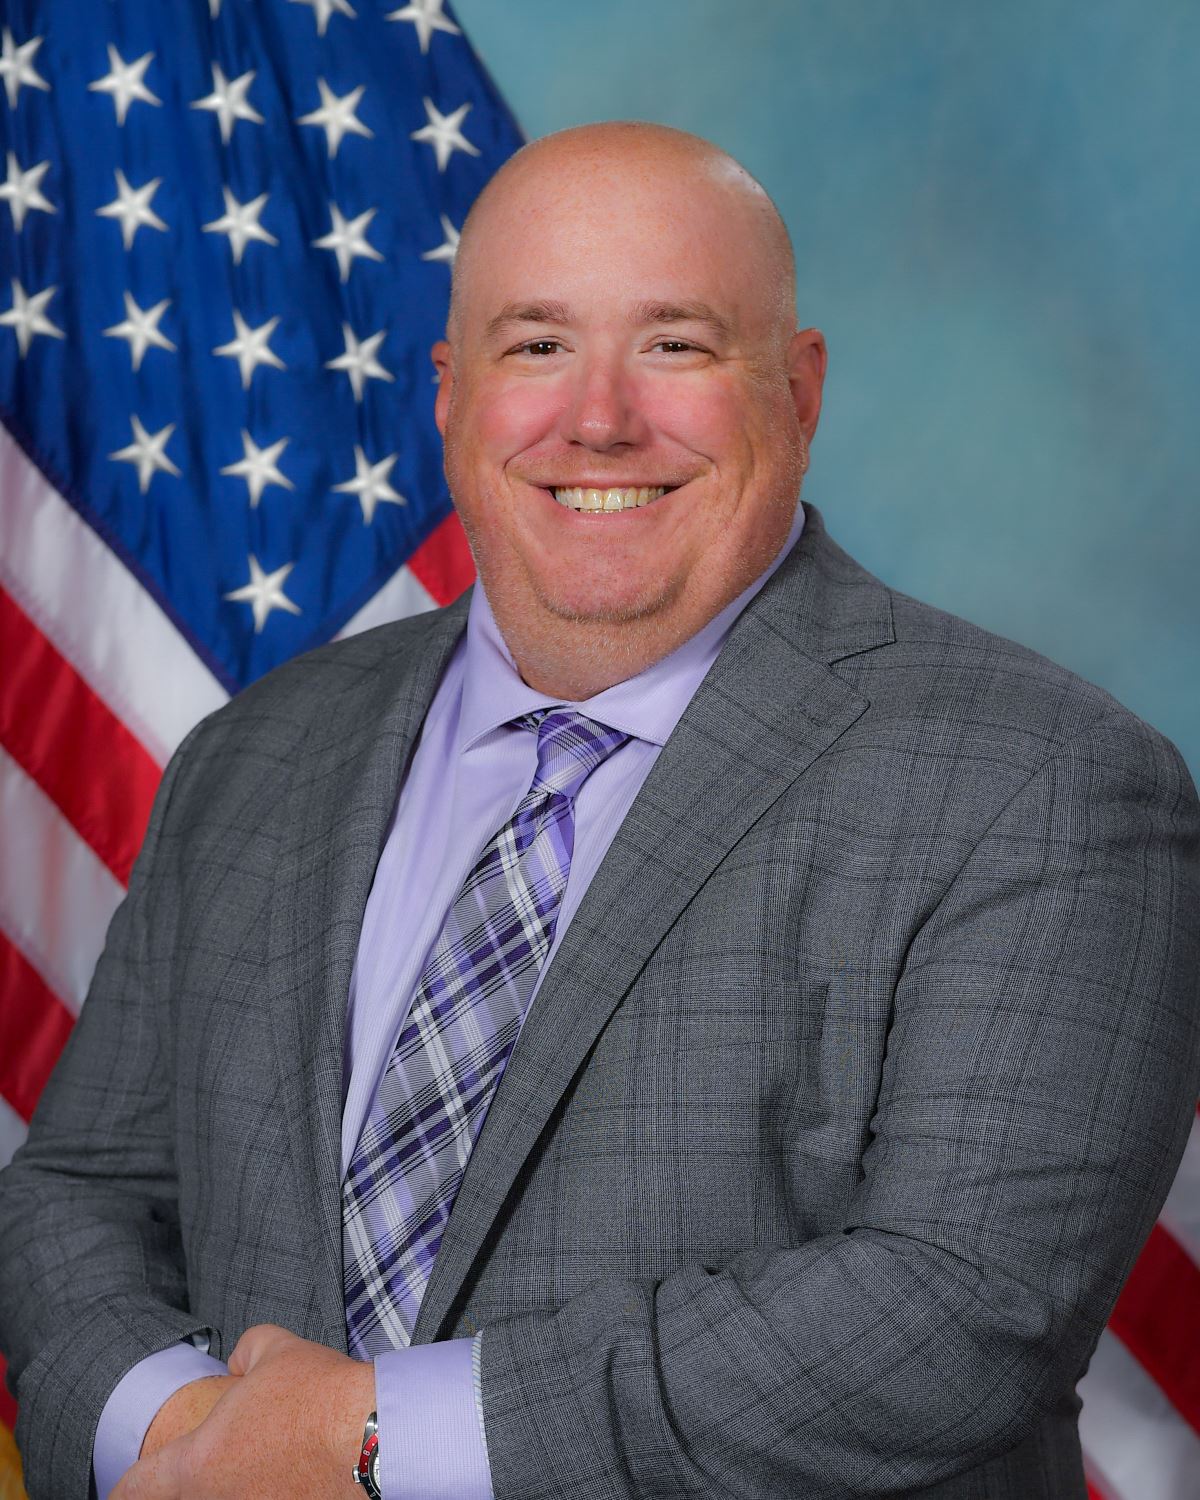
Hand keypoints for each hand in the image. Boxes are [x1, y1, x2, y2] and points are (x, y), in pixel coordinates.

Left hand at [111, 1324, 374, 1499]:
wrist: (377, 1437)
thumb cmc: (322, 1395)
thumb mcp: (276, 1350)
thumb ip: (246, 1352)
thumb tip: (240, 1362)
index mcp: (196, 1465)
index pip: (132, 1491)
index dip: (125, 1488)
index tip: (126, 1487)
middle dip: (189, 1486)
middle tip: (217, 1462)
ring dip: (234, 1490)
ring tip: (262, 1469)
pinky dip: (270, 1495)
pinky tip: (291, 1482)